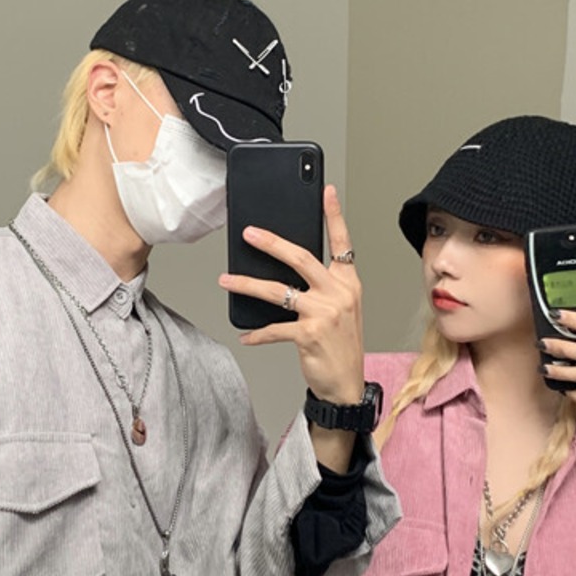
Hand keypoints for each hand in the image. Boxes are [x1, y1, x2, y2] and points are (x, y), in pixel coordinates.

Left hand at [218, 184, 364, 404]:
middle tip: (249, 234)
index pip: (342, 243)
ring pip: (278, 291)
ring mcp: (324, 313)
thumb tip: (287, 272)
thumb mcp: (340, 310)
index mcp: (348, 283)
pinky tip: (245, 335)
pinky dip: (256, 334)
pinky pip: (274, 328)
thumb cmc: (340, 346)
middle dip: (271, 243)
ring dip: (247, 285)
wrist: (346, 383)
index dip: (334, 215)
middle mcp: (338, 293)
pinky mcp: (309, 335)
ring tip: (227, 280)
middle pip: (300, 257)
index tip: (326, 191)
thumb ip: (322, 287)